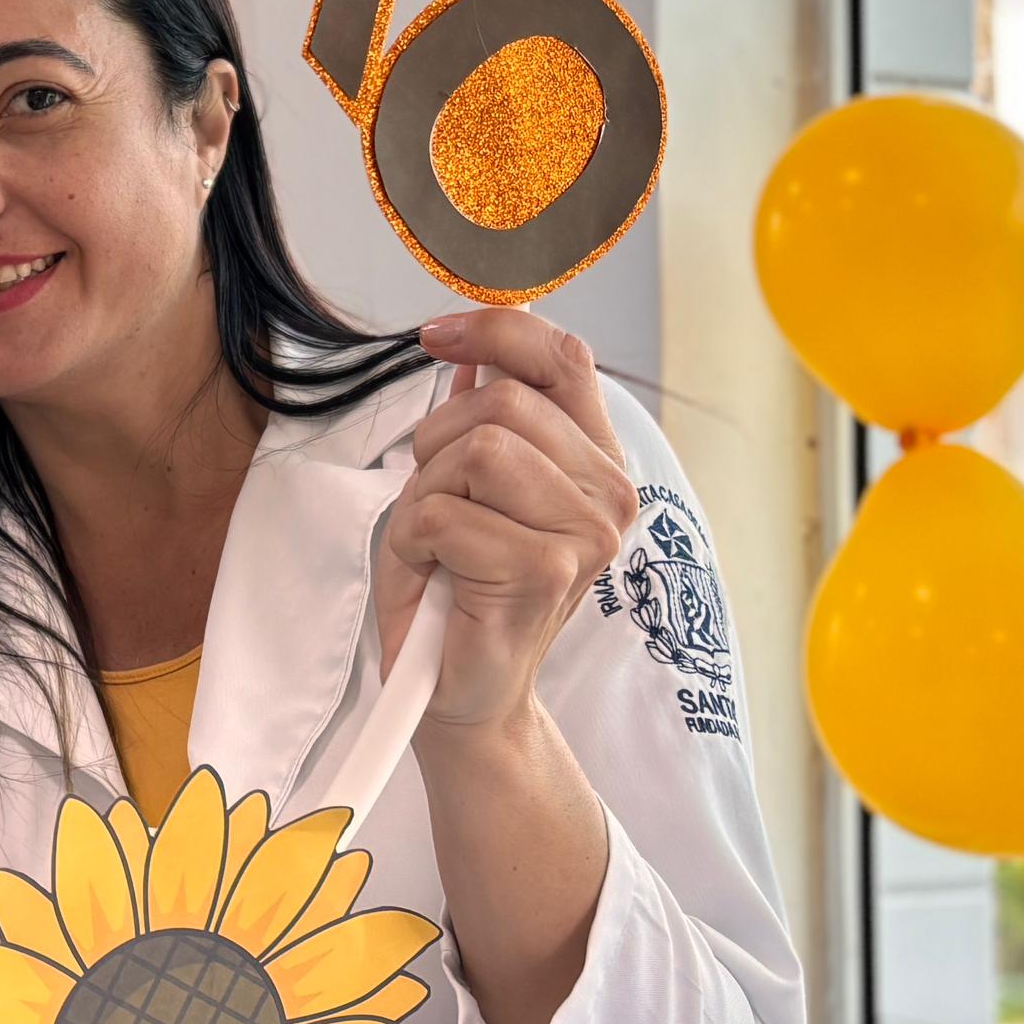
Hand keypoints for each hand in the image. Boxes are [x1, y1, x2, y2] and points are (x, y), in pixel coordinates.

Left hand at [374, 306, 638, 736]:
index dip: (495, 331)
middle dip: (437, 443)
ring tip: (440, 544)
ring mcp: (584, 533)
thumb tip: (466, 350)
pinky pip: (444, 513)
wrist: (461, 693)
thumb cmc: (458, 592)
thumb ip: (480, 420)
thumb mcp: (463, 487)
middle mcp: (607, 494)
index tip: (436, 337)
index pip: (563, 358)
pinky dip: (416, 541)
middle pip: (501, 400)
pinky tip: (437, 576)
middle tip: (436, 505)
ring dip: (428, 494)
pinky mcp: (544, 570)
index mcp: (595, 464)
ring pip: (475, 448)